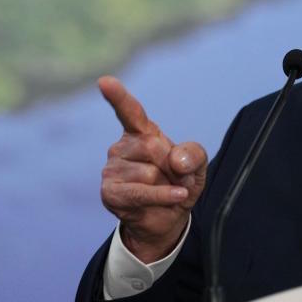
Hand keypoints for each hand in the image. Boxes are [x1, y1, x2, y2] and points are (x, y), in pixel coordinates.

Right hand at [98, 75, 207, 263]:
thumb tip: (175, 160)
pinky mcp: (110, 192)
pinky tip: (175, 197)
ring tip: (164, 192)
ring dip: (166, 185)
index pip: (129, 111)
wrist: (169, 219)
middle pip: (152, 147)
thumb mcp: (197, 166)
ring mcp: (112, 169)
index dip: (117, 96)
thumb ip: (193, 154)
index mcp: (141, 133)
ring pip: (147, 173)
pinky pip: (140, 192)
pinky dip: (162, 196)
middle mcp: (122, 147)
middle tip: (175, 179)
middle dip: (172, 166)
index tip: (104, 81)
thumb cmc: (180, 184)